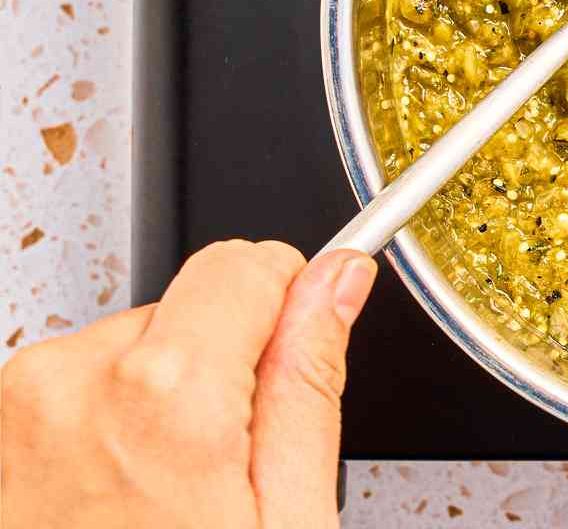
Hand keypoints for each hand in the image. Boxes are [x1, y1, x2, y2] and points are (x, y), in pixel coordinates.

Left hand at [0, 239, 375, 528]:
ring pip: (126, 353)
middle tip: (213, 484)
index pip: (246, 262)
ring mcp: (18, 412)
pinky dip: (96, 440)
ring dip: (148, 411)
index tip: (282, 376)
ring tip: (152, 512)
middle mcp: (74, 382)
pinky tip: (107, 517)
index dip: (282, 312)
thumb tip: (337, 280)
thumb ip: (309, 382)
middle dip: (212, 373)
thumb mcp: (285, 525)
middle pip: (183, 309)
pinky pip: (72, 397)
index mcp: (164, 393)